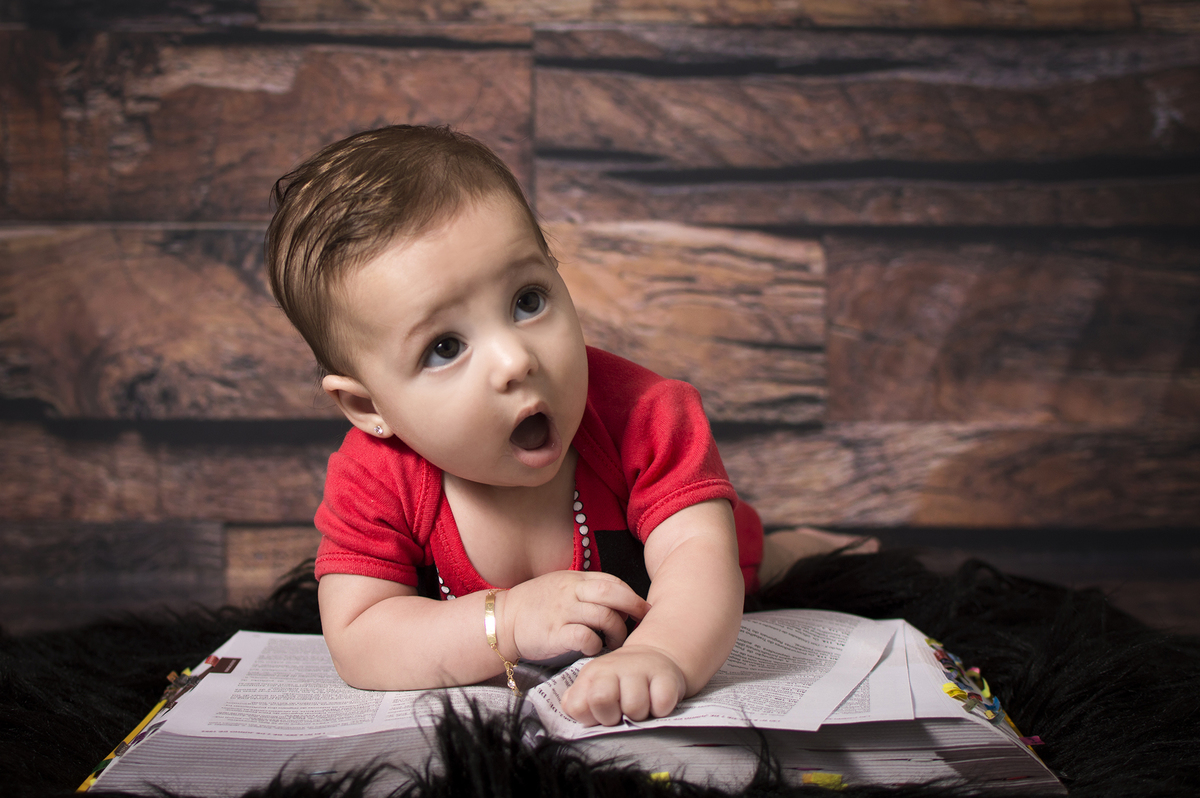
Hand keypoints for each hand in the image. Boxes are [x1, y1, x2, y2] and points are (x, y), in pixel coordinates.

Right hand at [499, 572, 650, 663]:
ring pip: (603, 616)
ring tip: (615, 642)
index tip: (641, 609)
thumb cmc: (535, 606)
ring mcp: (563, 612)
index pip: (612, 581)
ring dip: (617, 631)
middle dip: (633, 606)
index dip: (631, 595)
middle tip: (642, 621)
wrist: (502, 619)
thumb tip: (617, 602)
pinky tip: (593, 649)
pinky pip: (584, 636)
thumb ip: (586, 590)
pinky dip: (595, 644)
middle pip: (612, 593)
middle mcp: (571, 592)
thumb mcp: (561, 586)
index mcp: (575, 580)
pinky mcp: (554, 633)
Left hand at [560, 645, 686, 725]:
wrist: (654, 659)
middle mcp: (612, 667)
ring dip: (640, 715)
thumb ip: (578, 702)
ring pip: (634, 708)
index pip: (577, 706)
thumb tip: (573, 709)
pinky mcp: (666, 676)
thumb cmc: (621, 682)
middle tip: (621, 713)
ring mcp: (640, 668)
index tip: (601, 714)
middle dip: (612, 717)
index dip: (590, 718)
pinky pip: (661, 706)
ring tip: (641, 706)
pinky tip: (657, 701)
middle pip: (601, 700)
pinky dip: (661, 710)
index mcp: (591, 674)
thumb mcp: (594, 687)